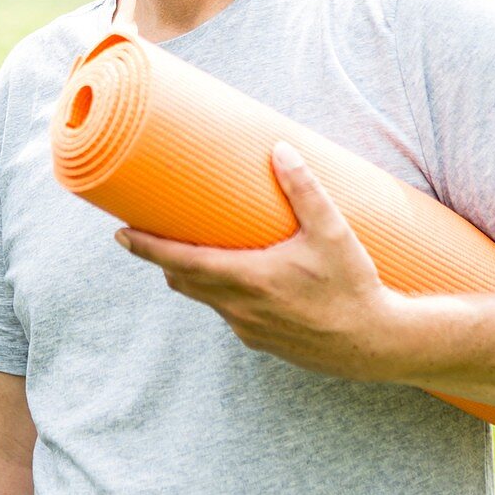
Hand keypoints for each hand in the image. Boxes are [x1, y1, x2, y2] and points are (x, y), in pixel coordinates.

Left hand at [114, 140, 405, 380]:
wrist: (375, 344)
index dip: (146, 249)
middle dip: (163, 258)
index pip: (179, 263)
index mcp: (247, 280)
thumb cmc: (353, 286)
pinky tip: (239, 278)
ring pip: (206, 298)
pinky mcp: (263, 341)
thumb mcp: (333, 232)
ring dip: (192, 275)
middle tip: (149, 231)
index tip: (120, 234)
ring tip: (192, 249)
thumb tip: (281, 149)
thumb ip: (305, 189)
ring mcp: (249, 328)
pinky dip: (221, 292)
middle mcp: (239, 308)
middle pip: (183, 281)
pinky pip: (229, 312)